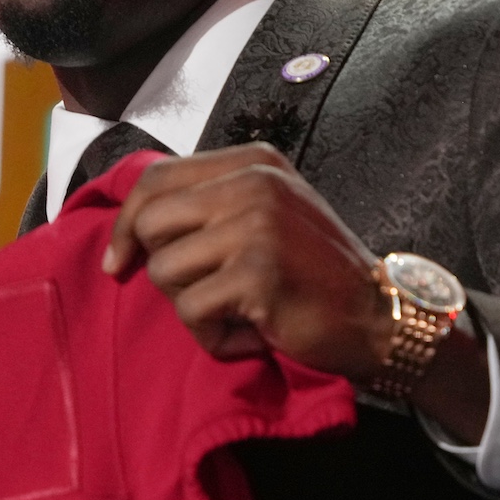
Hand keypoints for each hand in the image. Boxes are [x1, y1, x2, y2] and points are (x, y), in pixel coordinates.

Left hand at [103, 143, 487, 438]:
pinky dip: (213, 337)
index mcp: (252, 162)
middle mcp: (253, 183)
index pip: (155, 178)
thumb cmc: (312, 274)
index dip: (125, 224)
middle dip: (161, 269)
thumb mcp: (264, 215)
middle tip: (205, 294)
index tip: (118, 261)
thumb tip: (129, 222)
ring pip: (164, 270)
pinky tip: (254, 334)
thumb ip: (208, 204)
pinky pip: (191, 311)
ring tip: (239, 312)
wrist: (381, 319)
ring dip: (193, 308)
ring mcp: (256, 225)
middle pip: (149, 223)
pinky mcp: (257, 272)